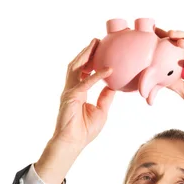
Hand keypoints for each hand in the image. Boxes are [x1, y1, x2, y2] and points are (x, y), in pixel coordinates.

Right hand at [35, 39, 114, 183]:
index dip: (90, 60)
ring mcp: (69, 92)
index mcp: (78, 92)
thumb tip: (113, 87)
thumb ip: (105, 97)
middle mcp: (72, 89)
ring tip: (95, 44)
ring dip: (86, 55)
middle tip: (96, 40)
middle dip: (86, 52)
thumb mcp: (101, 111)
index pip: (83, 72)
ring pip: (76, 68)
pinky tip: (108, 70)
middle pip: (77, 65)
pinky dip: (97, 76)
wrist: (73, 143)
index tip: (99, 50)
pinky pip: (86, 83)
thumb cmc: (85, 130)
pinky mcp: (71, 97)